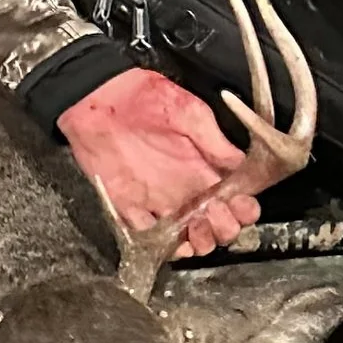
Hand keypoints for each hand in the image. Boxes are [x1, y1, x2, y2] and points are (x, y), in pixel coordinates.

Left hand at [58, 68, 257, 256]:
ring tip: (198, 230)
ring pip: (187, 238)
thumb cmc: (144, 97)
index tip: (243, 205)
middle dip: (225, 229)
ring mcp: (159, 201)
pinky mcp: (130, 207)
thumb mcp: (189, 112)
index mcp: (204, 167)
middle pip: (216, 225)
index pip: (235, 198)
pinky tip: (170, 239)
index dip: (244, 209)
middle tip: (219, 215)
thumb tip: (241, 164)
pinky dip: (162, 246)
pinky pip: (148, 237)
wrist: (98, 98)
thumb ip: (215, 141)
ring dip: (200, 242)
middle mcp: (185, 189)